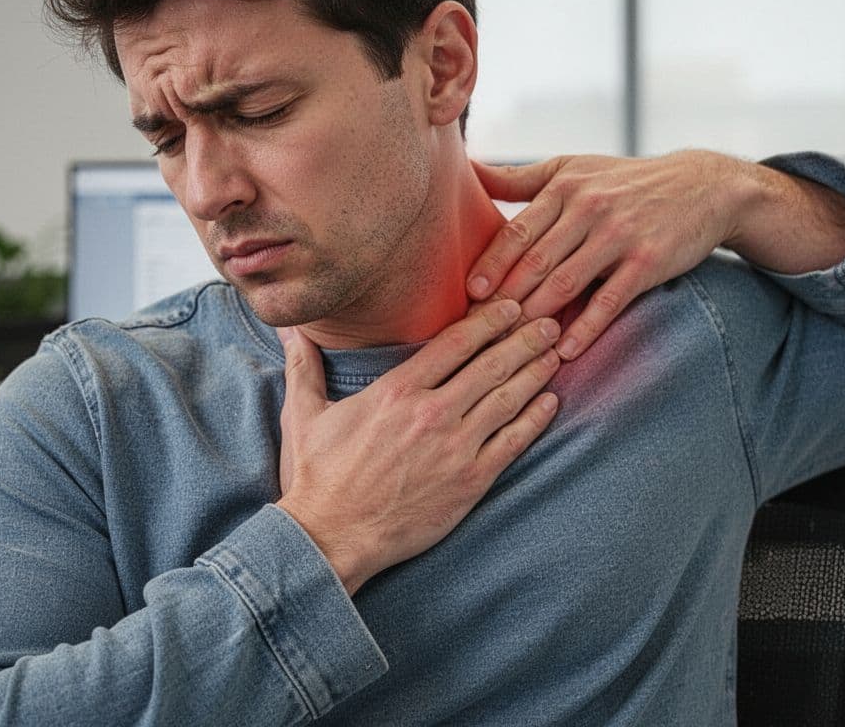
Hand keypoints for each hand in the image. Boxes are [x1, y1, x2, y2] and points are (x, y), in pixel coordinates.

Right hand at [275, 299, 560, 595]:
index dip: (488, 320)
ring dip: (536, 371)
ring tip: (556, 352)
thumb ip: (304, 366)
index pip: (455, 342)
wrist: (331, 538)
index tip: (509, 305)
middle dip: (524, 338)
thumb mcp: (305, 414)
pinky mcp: (470, 482)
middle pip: (491, 363)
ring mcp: (455, 448)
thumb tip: (289, 329)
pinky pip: (512, 442)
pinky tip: (550, 402)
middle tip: (548, 320)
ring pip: (508, 398)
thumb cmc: (318, 477)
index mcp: (397, 391)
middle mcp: (432, 413)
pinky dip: (535, 419)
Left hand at [467, 151, 753, 359]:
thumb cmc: (626, 181)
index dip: (491, 265)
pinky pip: (609, 300)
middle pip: (536, 260)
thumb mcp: (574, 168)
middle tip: (481, 329)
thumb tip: (469, 170)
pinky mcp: (647, 261)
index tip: (469, 294)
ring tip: (513, 345)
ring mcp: (619, 235)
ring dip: (537, 317)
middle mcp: (589, 208)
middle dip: (506, 298)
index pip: (518, 231)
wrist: (703, 187)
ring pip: (566, 282)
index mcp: (565, 188)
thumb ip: (520, 177)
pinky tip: (565, 350)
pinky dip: (586, 327)